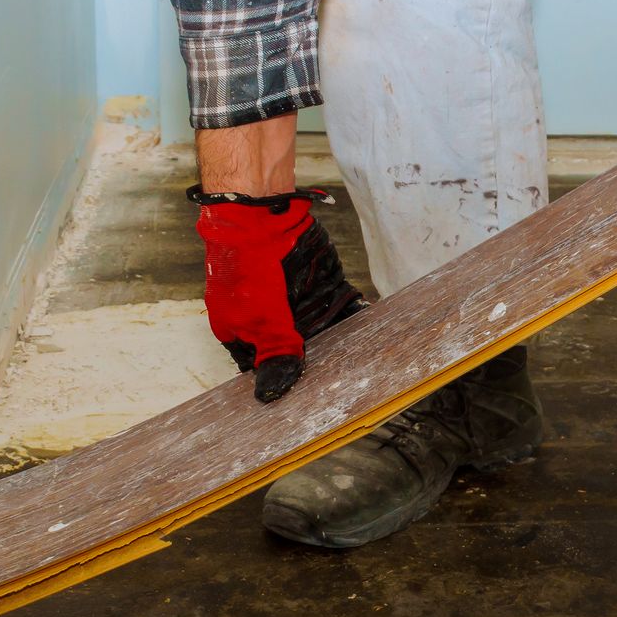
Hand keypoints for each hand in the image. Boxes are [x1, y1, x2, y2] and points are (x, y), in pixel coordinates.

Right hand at [193, 187, 363, 403]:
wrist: (262, 216)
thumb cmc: (247, 269)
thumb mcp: (259, 322)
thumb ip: (274, 355)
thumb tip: (270, 396)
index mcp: (243, 332)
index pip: (263, 366)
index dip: (281, 379)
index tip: (305, 400)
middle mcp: (270, 319)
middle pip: (296, 351)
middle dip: (317, 366)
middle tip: (344, 386)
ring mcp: (296, 301)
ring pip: (322, 331)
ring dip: (341, 345)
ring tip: (365, 365)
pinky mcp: (321, 284)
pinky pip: (341, 306)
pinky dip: (356, 317)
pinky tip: (373, 332)